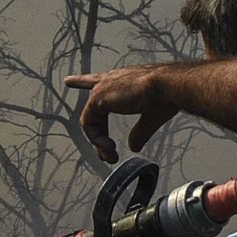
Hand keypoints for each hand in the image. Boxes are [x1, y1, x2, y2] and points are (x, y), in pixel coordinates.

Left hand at [60, 63, 174, 163]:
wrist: (168, 86)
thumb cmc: (165, 95)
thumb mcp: (150, 117)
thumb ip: (139, 132)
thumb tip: (133, 146)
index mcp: (122, 81)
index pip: (97, 81)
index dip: (81, 81)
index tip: (68, 81)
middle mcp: (109, 81)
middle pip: (92, 109)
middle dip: (97, 135)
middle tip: (106, 154)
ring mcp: (102, 89)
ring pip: (90, 120)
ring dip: (99, 142)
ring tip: (111, 155)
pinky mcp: (98, 98)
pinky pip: (89, 124)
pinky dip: (97, 138)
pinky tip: (109, 146)